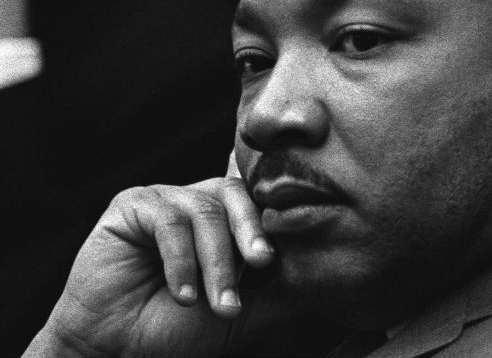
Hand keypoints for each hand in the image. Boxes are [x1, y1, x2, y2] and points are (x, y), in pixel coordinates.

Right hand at [26, 153, 273, 357]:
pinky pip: (168, 220)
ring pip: (205, 211)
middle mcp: (196, 201)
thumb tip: (328, 274)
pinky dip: (181, 261)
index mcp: (224, 218)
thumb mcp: (240, 312)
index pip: (257, 199)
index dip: (275, 218)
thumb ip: (278, 290)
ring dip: (216, 262)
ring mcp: (165, 199)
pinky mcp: (132, 205)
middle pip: (236, 194)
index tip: (285, 253)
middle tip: (262, 264)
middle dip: (252, 231)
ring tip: (220, 304)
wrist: (117, 350)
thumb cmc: (178, 329)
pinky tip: (183, 295)